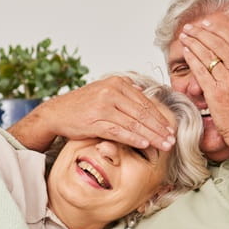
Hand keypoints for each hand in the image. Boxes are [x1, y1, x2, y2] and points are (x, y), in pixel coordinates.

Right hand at [19, 76, 177, 150]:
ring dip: (151, 136)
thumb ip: (123, 92)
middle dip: (159, 128)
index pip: (144, 102)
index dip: (159, 117)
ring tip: (163, 145)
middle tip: (172, 139)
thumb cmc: (81, 106)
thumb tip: (143, 92)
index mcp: (117, 83)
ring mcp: (103, 106)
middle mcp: (111, 91)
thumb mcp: (104, 91)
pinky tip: (145, 144)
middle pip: (142, 112)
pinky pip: (119, 131)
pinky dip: (133, 138)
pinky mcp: (95, 121)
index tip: (170, 128)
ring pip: (134, 123)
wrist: (56, 113)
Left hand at [179, 16, 228, 150]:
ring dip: (193, 42)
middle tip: (190, 27)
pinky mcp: (215, 94)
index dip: (217, 31)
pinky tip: (185, 51)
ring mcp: (227, 82)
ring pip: (207, 55)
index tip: (207, 25)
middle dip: (201, 33)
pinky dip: (192, 59)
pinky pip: (200, 71)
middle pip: (217, 44)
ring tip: (184, 35)